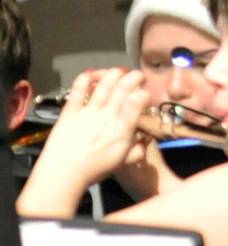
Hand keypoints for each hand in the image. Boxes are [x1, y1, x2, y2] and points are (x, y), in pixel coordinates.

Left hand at [34, 68, 150, 186]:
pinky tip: (90, 74)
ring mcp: (88, 113)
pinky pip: (77, 91)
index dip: (144, 94)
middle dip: (133, 78)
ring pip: (103, 86)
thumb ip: (136, 151)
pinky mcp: (70, 112)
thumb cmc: (93, 170)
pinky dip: (84, 79)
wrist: (63, 174)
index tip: (146, 93)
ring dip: (113, 75)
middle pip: (122, 90)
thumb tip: (145, 143)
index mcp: (121, 131)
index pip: (136, 104)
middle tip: (138, 75)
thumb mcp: (121, 163)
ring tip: (119, 71)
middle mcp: (106, 118)